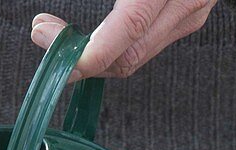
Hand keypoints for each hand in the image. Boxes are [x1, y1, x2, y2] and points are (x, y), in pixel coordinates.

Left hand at [32, 0, 218, 79]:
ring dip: (96, 55)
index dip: (89, 50)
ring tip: (61, 34)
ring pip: (137, 56)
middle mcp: (184, 2)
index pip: (129, 29)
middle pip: (130, 57)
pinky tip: (94, 33)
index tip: (47, 37)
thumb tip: (50, 12)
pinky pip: (148, 43)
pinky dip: (116, 45)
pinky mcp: (191, 19)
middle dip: (83, 58)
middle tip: (45, 36)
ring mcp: (191, 15)